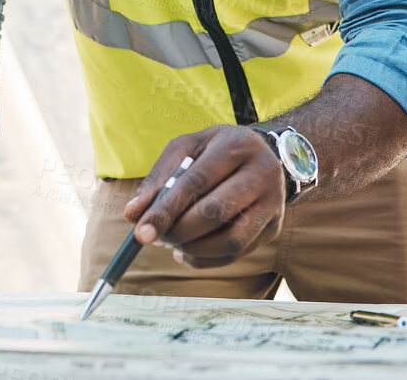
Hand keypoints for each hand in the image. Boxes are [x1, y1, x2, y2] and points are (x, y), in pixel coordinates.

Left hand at [125, 126, 285, 269]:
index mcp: (236, 146)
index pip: (197, 182)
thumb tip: (133, 215)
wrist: (265, 155)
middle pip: (216, 212)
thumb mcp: (187, 149)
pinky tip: (188, 252)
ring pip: (231, 240)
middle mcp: (262, 173)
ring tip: (174, 243)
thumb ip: (158, 179)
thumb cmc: (216, 151)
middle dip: (179, 232)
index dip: (166, 209)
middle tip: (157, 238)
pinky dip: (205, 260)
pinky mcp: (273, 228)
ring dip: (193, 249)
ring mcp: (273, 203)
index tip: (140, 232)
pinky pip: (237, 255)